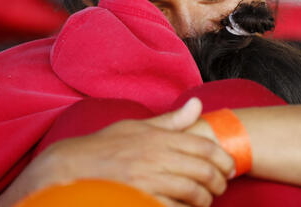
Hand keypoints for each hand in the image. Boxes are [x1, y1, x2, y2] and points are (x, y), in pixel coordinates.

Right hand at [0, 98, 232, 206]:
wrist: (72, 168)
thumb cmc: (106, 146)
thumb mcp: (137, 126)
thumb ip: (171, 120)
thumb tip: (198, 104)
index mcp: (158, 138)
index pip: (203, 147)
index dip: (223, 159)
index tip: (229, 168)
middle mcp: (156, 157)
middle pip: (203, 170)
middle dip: (219, 182)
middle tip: (220, 187)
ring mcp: (148, 180)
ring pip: (192, 191)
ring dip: (205, 199)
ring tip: (205, 200)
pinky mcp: (140, 198)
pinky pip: (173, 206)